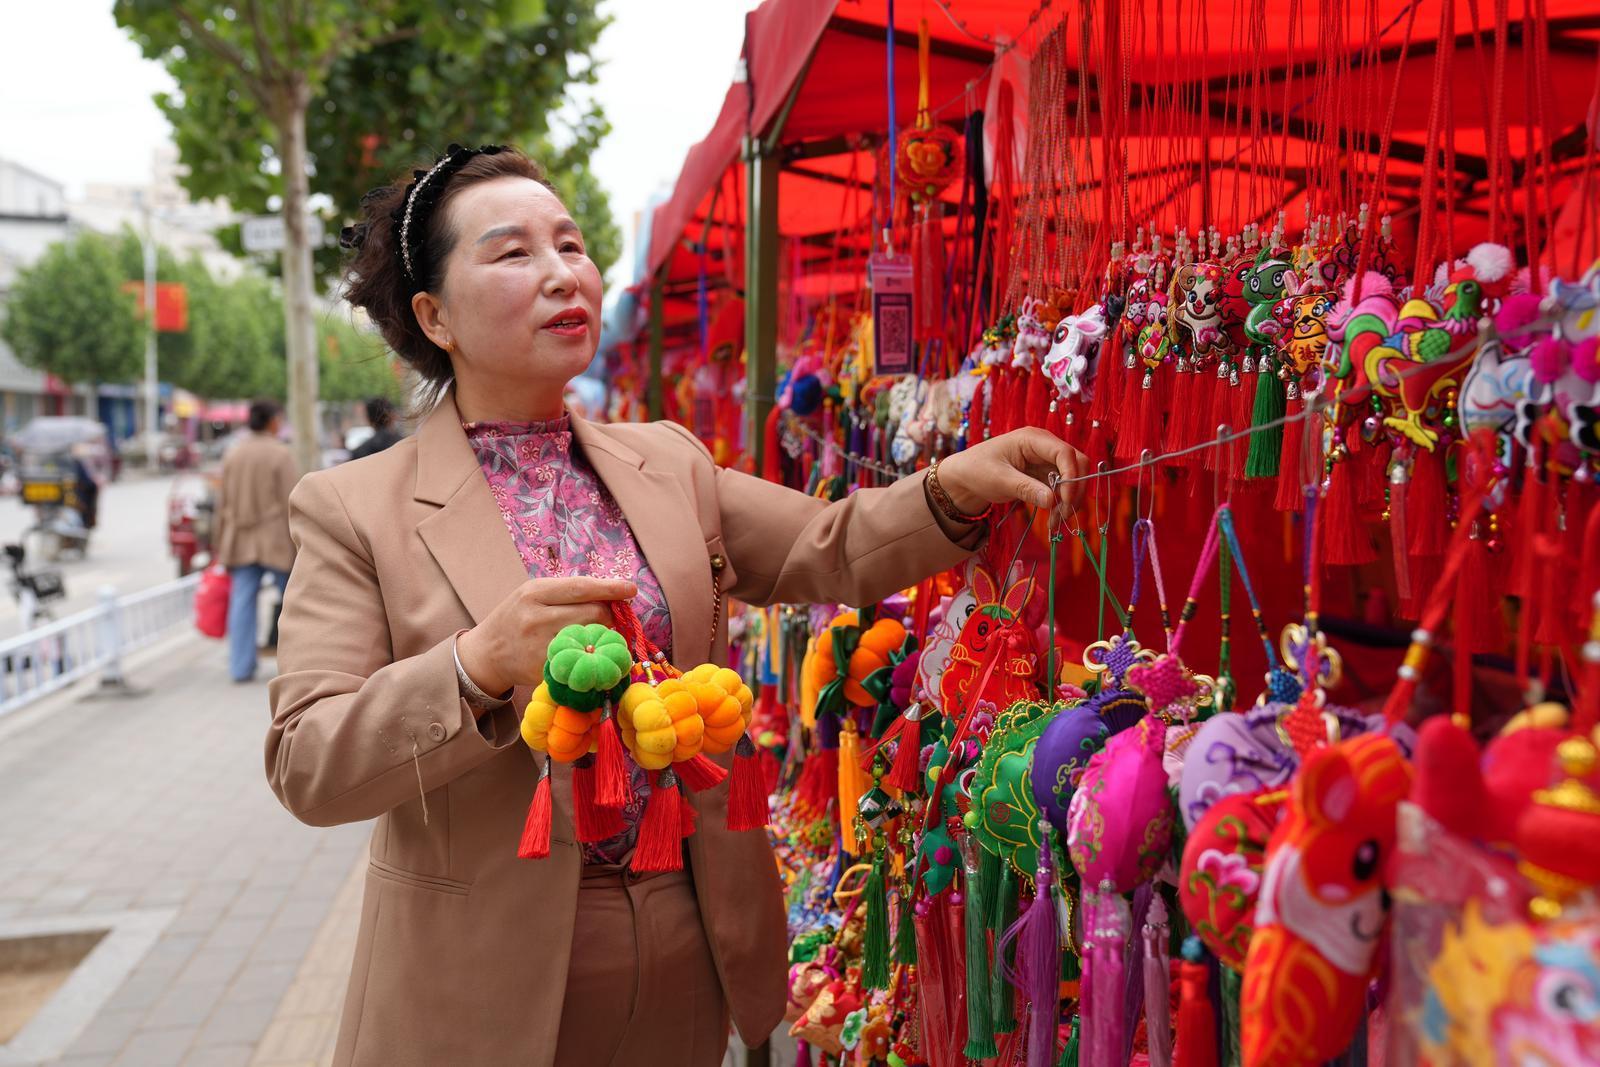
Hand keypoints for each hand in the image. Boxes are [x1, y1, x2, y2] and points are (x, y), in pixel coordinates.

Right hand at [455, 576, 637, 696]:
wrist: (486, 653)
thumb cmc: (517, 618)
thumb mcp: (533, 595)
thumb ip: (567, 592)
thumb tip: (611, 594)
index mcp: (534, 593)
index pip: (581, 588)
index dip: (610, 588)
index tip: (631, 589)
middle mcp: (536, 619)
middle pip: (593, 613)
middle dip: (607, 615)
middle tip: (605, 618)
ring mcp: (541, 647)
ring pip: (592, 638)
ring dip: (601, 636)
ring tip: (592, 635)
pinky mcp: (546, 670)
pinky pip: (582, 661)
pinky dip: (590, 657)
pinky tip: (585, 654)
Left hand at [933, 428, 1088, 525]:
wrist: (965, 477)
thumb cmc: (977, 470)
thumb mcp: (998, 480)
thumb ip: (1025, 488)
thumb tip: (1052, 500)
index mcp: (1032, 439)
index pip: (1064, 452)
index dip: (1071, 475)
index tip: (1066, 500)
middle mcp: (1044, 447)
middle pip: (1076, 464)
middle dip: (1075, 489)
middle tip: (1065, 514)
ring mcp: (1046, 461)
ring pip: (1072, 479)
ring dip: (1069, 501)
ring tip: (1055, 522)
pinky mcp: (1044, 475)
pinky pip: (1062, 489)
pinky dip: (1061, 505)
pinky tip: (1052, 520)